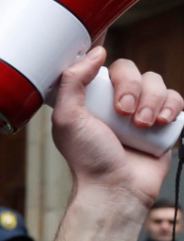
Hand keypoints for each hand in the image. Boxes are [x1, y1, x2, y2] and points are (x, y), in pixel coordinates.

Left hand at [44, 49, 182, 240]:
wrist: (117, 189)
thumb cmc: (89, 159)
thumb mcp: (67, 119)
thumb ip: (72, 82)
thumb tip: (96, 52)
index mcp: (89, 100)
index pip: (100, 66)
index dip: (105, 60)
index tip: (105, 54)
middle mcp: (113, 102)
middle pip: (131, 70)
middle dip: (131, 87)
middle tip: (124, 111)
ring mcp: (139, 111)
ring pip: (156, 82)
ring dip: (152, 100)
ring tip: (143, 125)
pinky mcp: (162, 123)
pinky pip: (175, 99)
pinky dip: (171, 106)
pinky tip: (161, 122)